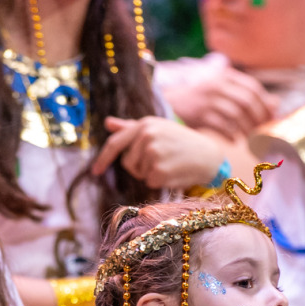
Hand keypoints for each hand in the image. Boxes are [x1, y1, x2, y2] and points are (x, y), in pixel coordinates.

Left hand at [91, 117, 227, 189]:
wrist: (209, 155)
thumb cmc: (182, 141)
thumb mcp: (157, 128)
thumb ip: (131, 127)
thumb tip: (107, 123)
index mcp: (144, 124)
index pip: (115, 143)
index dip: (103, 158)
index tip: (95, 172)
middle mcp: (146, 136)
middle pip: (127, 162)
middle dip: (139, 166)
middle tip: (161, 159)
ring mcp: (152, 154)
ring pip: (138, 173)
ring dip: (150, 173)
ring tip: (169, 163)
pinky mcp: (158, 171)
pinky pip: (149, 182)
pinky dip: (159, 181)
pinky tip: (173, 172)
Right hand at [161, 67, 276, 138]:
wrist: (170, 104)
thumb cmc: (202, 101)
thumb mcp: (224, 93)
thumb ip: (248, 96)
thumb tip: (276, 105)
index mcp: (225, 75)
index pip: (253, 87)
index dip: (265, 104)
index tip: (271, 118)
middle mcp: (217, 84)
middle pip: (247, 101)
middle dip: (258, 118)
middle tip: (260, 131)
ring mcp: (208, 99)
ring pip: (237, 115)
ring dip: (246, 130)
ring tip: (247, 138)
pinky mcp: (200, 114)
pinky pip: (223, 127)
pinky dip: (232, 136)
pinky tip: (233, 141)